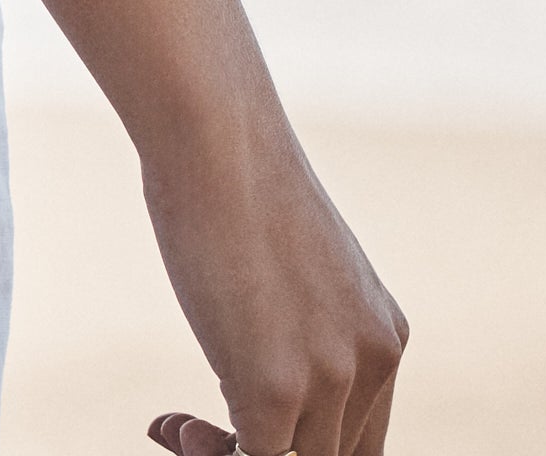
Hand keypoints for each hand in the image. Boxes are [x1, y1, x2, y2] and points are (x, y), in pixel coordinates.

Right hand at [0, 0, 405, 455]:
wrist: (211, 123)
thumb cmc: (225, 168)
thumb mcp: (278, 260)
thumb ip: (289, 318)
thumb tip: (255, 335)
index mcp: (381, 332)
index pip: (357, 440)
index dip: (296, 446)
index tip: (219, 416)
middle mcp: (373, 358)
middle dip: (257, 454)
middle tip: (189, 426)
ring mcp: (332, 377)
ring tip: (175, 425)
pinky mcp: (282, 391)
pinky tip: (164, 420)